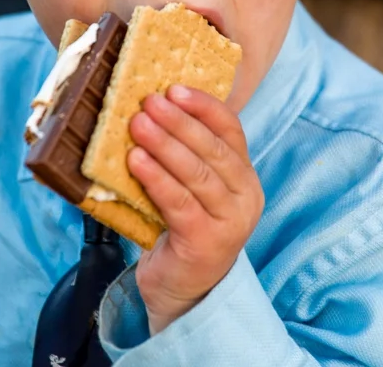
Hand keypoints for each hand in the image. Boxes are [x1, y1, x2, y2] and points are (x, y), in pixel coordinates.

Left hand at [130, 88, 263, 333]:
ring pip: (196, 173)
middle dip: (178, 121)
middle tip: (149, 101)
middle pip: (212, 149)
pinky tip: (136, 162)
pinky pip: (179, 203)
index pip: (231, 130)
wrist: (184, 294)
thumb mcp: (196, 191)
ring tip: (137, 125)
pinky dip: (156, 178)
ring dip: (164, 145)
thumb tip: (155, 109)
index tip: (175, 88)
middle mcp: (246, 197)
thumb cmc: (184, 231)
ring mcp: (229, 222)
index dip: (204, 106)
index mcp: (245, 178)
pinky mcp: (205, 243)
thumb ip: (189, 158)